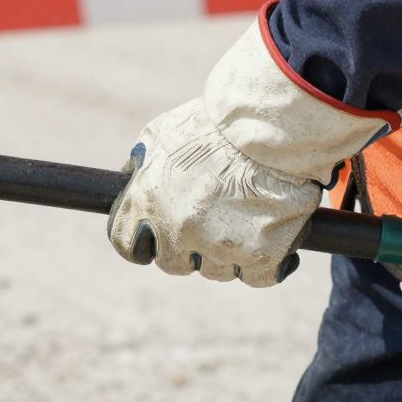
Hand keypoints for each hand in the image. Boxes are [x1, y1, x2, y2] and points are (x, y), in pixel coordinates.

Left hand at [107, 14, 394, 284]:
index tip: (155, 239)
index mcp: (149, 200)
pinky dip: (266, 262)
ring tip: (246, 213)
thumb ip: (141, 163)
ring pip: (217, 269)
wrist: (272, 126)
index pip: (127, 245)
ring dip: (227, 250)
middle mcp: (180, 230)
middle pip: (174, 262)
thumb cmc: (217, 124)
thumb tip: (129, 178)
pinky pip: (257, 276)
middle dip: (188, 246)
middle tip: (210, 219)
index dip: (142, 242)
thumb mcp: (162, 133)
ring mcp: (220, 248)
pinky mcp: (260, 258)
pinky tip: (273, 237)